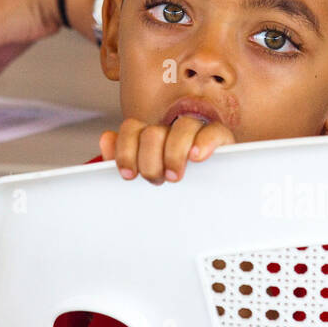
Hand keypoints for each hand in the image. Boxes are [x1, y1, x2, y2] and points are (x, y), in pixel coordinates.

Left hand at [99, 116, 234, 184]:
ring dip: (174, 153)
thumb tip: (107, 139)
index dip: (126, 151)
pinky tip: (196, 158)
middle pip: (154, 132)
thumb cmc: (169, 183)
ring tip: (174, 176)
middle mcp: (171, 129)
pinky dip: (203, 143)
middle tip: (156, 180)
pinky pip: (213, 131)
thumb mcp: (143, 175)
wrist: (207, 200)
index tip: (128, 174)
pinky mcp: (220, 139)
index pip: (131, 128)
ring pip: (183, 126)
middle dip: (150, 160)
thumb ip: (122, 158)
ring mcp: (196, 131)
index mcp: (150, 135)